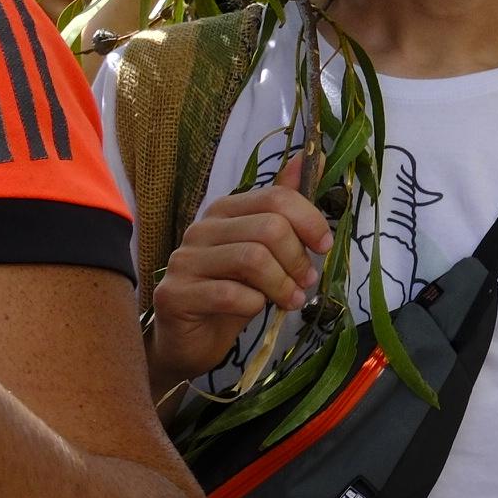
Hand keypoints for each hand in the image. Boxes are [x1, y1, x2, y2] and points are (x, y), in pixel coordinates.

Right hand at [148, 153, 329, 391]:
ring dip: (281, 283)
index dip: (309, 221)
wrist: (192, 340)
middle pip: (268, 228)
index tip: (323, 246)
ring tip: (291, 299)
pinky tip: (256, 310)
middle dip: (297, 258)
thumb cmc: (234, 291)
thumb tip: (318, 157)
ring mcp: (183, 260)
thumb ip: (287, 207)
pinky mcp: (174, 294)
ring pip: (252, 258)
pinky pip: (229, 293)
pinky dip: (254, 303)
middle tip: (307, 281)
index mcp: (225, 210)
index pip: (276, 198)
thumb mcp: (267, 249)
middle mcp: (201, 229)